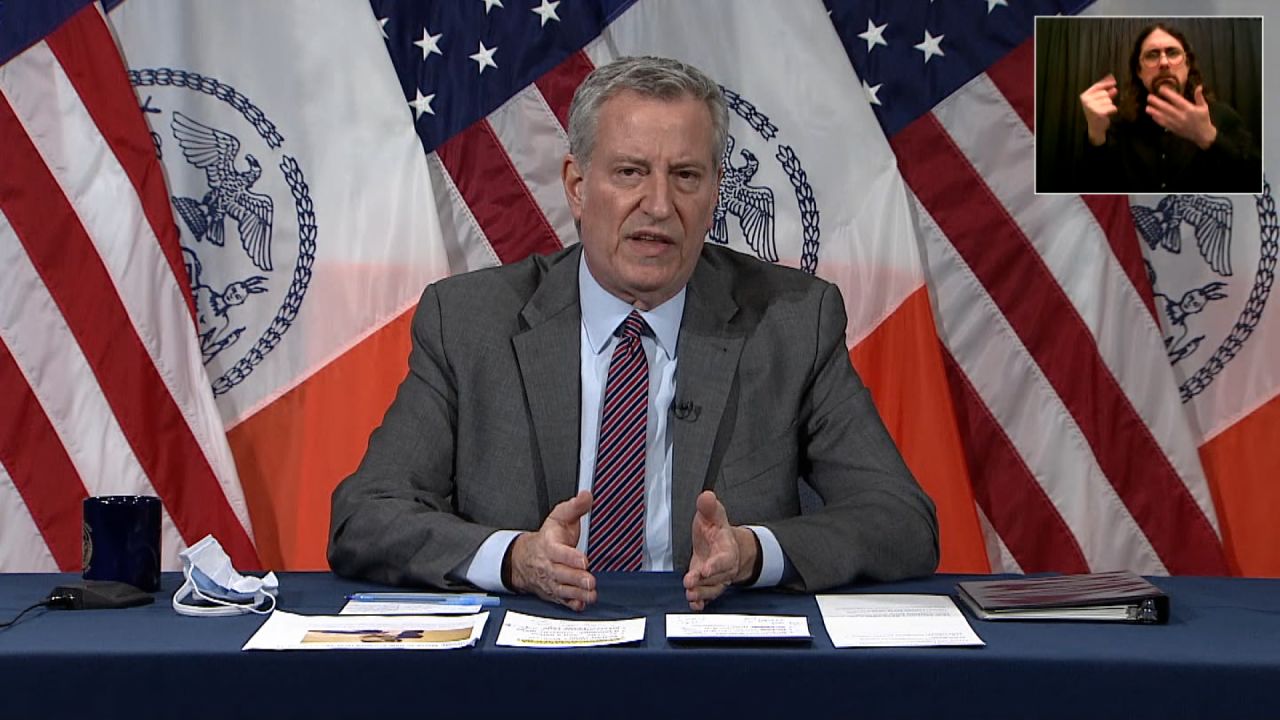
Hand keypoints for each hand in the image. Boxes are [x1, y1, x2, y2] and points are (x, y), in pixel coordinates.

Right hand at [508, 490, 596, 610]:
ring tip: (591, 593)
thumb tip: (587, 496)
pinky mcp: (553, 592)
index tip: (583, 560)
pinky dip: (571, 604)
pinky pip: (561, 601)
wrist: (524, 558)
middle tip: (590, 580)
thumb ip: (574, 507)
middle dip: (576, 578)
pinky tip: (581, 604)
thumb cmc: (547, 538)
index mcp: (549, 545)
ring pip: (562, 589)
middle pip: (561, 573)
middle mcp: (548, 565)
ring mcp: (550, 581)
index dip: (570, 557)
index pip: (558, 552)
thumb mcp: (559, 517)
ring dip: (577, 593)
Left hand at [683, 491, 756, 610]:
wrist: (722, 544)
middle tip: (690, 582)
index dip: (715, 565)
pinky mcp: (708, 585)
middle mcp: (724, 567)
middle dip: (704, 582)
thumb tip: (706, 496)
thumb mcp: (713, 515)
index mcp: (727, 549)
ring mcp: (717, 578)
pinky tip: (694, 604)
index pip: (724, 559)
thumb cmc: (717, 530)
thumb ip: (708, 507)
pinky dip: (701, 602)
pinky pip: (707, 597)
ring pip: (712, 590)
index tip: (704, 569)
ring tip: (690, 595)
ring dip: (701, 594)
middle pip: (717, 578)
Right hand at [1080, 74, 1118, 145]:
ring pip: (1109, 100)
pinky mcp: (1099, 112)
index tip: (1114, 82)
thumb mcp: (1099, 101)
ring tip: (1104, 111)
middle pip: (1104, 93)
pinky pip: (1112, 107)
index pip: (1097, 86)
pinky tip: (1107, 114)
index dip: (1107, 83)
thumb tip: (1113, 85)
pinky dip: (1112, 110)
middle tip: (1103, 106)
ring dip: (1109, 105)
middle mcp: (1086, 101)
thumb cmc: (1097, 113)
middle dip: (1107, 99)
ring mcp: (1092, 107)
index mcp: (1084, 97)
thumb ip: (1105, 92)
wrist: (1095, 128)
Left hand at [1146, 85, 1217, 148]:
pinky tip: (1152, 115)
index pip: (1177, 100)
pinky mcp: (1173, 129)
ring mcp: (1176, 123)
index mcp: (1189, 109)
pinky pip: (1164, 124)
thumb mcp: (1204, 107)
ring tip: (1147, 107)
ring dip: (1154, 112)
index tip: (1161, 89)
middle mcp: (1181, 116)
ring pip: (1163, 117)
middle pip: (1167, 108)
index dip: (1169, 94)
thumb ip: (1199, 97)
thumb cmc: (1203, 119)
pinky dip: (1157, 120)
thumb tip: (1199, 86)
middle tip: (1149, 97)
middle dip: (1157, 103)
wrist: (1202, 135)